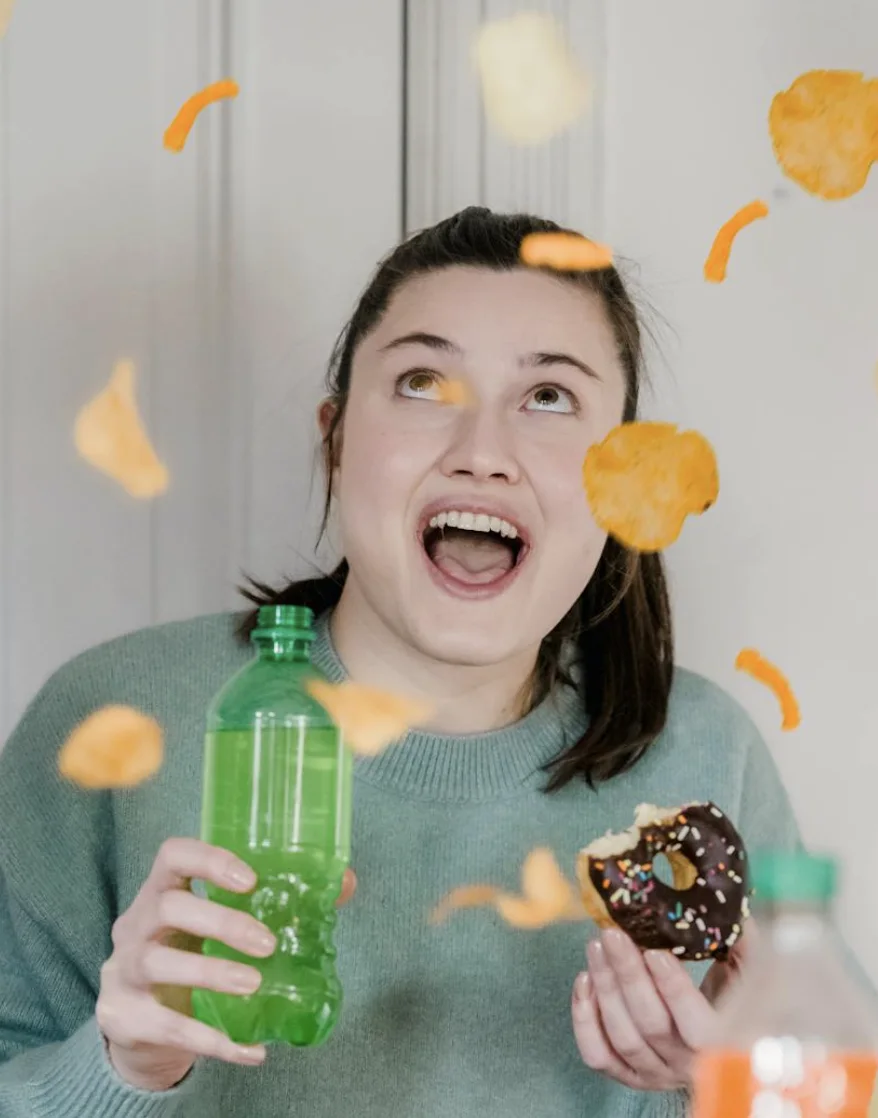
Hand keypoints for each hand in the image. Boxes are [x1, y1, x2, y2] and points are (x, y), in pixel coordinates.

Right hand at [96, 837, 356, 1091]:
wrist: (136, 1021)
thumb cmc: (189, 953)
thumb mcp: (218, 925)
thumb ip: (275, 902)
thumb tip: (343, 884)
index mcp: (161, 891)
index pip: (172, 855)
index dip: (210, 860)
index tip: (250, 880)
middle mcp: (135, 925)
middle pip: (167, 907)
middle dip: (220, 921)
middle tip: (267, 943)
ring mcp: (123, 971)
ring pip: (157, 963)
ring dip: (211, 972)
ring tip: (255, 985)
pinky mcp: (126, 1018)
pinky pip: (168, 1028)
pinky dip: (213, 1040)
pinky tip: (251, 1051)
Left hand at [571, 927, 745, 1090]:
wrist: (720, 1043)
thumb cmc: (732, 1000)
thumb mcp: (746, 974)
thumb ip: (741, 947)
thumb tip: (731, 914)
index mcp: (722, 1044)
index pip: (697, 1026)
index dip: (673, 988)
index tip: (654, 951)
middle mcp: (687, 1066)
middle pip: (651, 1025)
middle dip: (628, 975)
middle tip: (612, 934)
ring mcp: (656, 1075)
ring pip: (622, 1037)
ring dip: (605, 988)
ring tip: (596, 947)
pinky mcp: (629, 1075)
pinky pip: (598, 1054)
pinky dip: (584, 1019)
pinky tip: (584, 982)